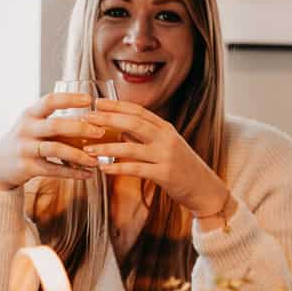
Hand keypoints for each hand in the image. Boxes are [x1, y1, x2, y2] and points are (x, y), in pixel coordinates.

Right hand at [0, 92, 105, 190]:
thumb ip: (54, 120)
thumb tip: (90, 117)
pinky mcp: (27, 167)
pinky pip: (54, 170)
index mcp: (29, 114)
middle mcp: (26, 129)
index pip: (50, 100)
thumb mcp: (32, 124)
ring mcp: (25, 149)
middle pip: (56, 125)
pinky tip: (88, 174)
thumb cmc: (25, 140)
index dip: (69, 98)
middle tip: (100, 132)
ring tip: (96, 159)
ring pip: (56, 149)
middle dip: (80, 128)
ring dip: (79, 155)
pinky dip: (73, 173)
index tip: (89, 99)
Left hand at [82, 99, 229, 216]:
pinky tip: (103, 169)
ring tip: (87, 149)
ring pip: (130, 148)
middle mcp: (166, 138)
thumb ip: (144, 137)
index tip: (97, 102)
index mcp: (165, 128)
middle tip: (87, 118)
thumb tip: (118, 130)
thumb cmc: (181, 167)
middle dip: (108, 119)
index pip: (138, 111)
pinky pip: (136, 169)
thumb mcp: (165, 146)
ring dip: (106, 148)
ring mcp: (166, 155)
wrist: (204, 188)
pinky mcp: (165, 174)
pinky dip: (117, 169)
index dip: (116, 105)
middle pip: (133, 123)